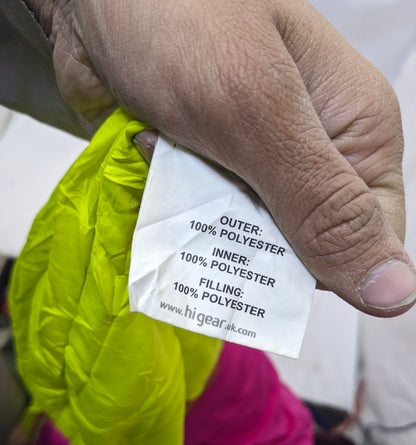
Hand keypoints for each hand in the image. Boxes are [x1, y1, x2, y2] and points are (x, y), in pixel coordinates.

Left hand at [30, 0, 415, 315]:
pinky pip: (203, 219)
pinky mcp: (209, 165)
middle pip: (300, 246)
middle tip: (207, 195)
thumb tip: (396, 292)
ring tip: (171, 166)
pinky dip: (175, 206)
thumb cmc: (177, 18)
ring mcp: (256, 160)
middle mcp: (312, 151)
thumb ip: (324, 205)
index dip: (321, 264)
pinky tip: (152, 162)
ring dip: (202, 217)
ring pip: (245, 237)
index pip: (366, 240)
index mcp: (354, 131)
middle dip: (249, 238)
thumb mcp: (258, 111)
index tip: (264, 251)